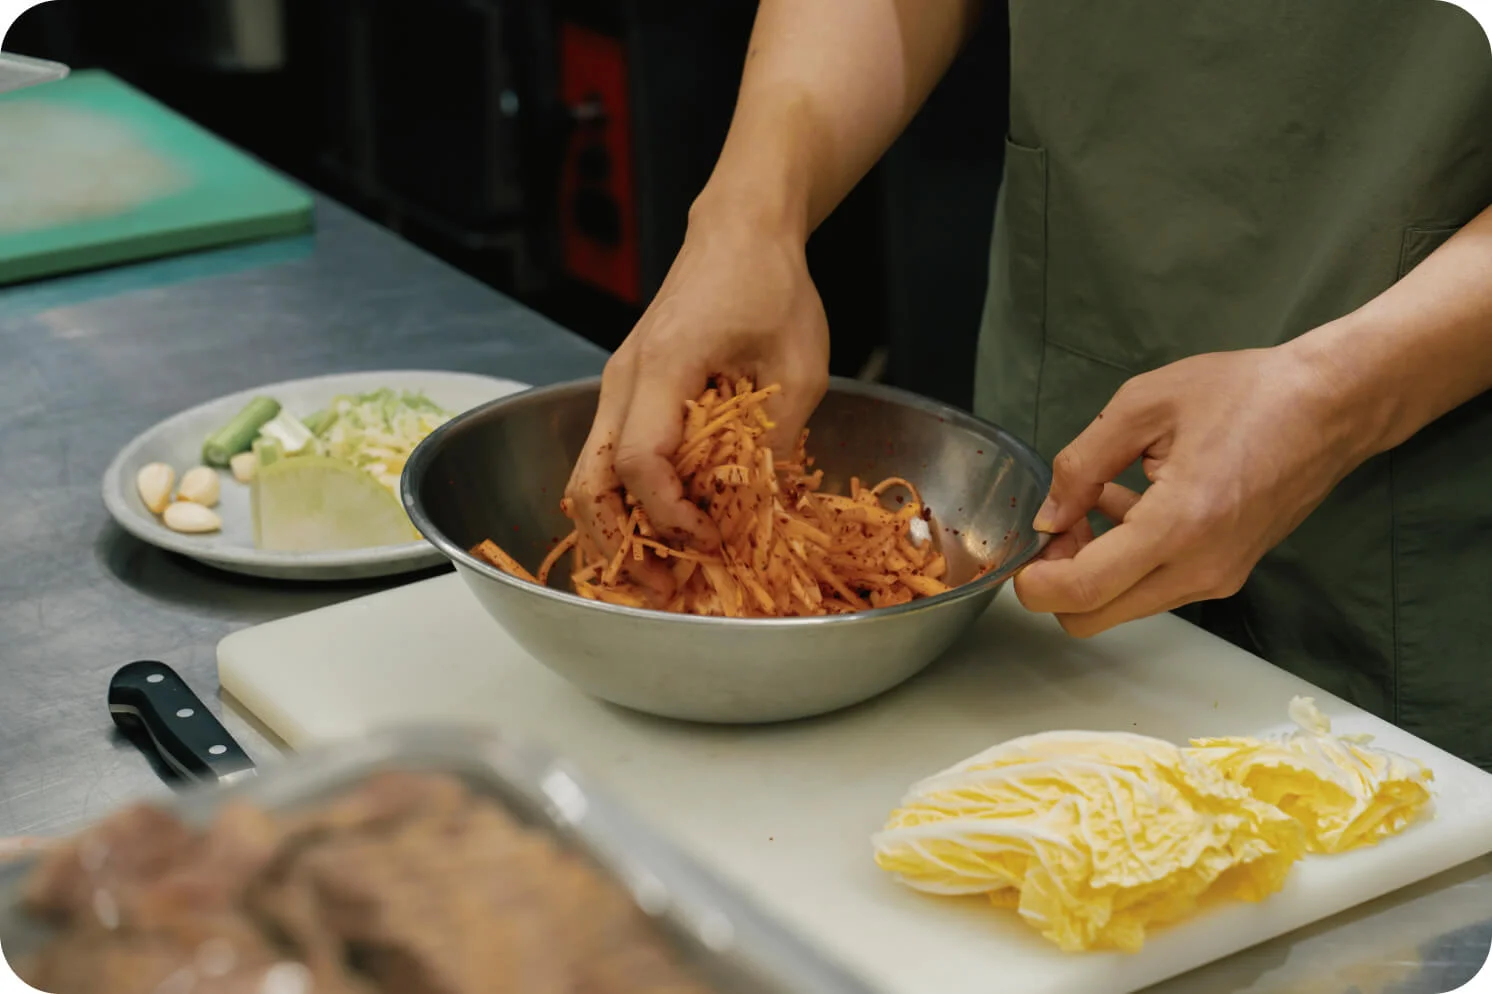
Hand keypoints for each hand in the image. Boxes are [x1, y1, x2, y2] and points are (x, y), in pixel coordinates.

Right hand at [564, 210, 830, 596]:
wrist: (740, 230)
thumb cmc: (772, 287)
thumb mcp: (799, 370)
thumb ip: (773, 443)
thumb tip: (758, 512)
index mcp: (662, 367)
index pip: (642, 463)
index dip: (673, 516)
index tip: (715, 539)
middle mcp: (623, 380)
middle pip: (589, 483)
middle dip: (621, 546)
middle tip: (666, 589)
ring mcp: (617, 386)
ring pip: (588, 477)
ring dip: (617, 532)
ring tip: (660, 574)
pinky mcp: (627, 393)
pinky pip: (609, 459)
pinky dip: (625, 504)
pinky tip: (661, 532)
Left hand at [1012, 346, 1362, 637]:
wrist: (1332, 405)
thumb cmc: (1244, 393)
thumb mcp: (1142, 405)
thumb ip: (1081, 463)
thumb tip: (1048, 515)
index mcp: (1178, 526)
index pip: (1084, 592)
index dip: (1036, 585)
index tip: (1020, 555)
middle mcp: (1200, 568)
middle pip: (1095, 616)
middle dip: (1060, 581)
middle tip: (1060, 523)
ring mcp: (1218, 578)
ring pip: (1123, 604)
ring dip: (1093, 568)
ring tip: (1094, 501)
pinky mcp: (1228, 573)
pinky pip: (1155, 586)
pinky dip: (1127, 561)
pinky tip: (1129, 503)